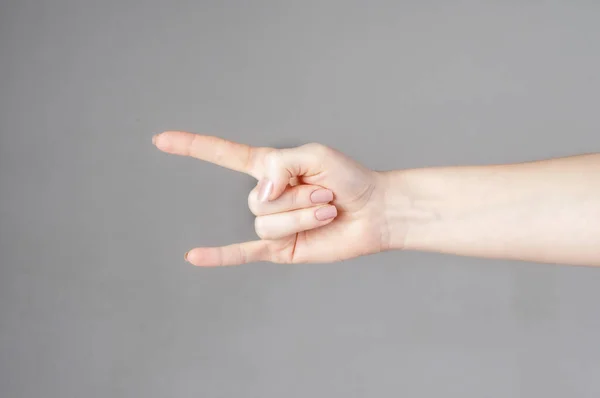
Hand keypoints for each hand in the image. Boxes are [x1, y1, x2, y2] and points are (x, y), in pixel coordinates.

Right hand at [153, 131, 395, 265]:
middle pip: (259, 199)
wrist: (374, 210)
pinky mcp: (280, 249)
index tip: (159, 140)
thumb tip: (261, 193)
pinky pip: (244, 253)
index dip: (192, 147)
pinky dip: (219, 256)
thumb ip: (280, 165)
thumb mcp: (315, 155)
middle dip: (299, 195)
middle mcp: (265, 196)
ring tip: (327, 209)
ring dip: (304, 216)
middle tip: (326, 191)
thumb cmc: (348, 178)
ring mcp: (272, 224)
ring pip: (268, 223)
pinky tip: (193, 257)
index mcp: (270, 169)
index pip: (223, 155)